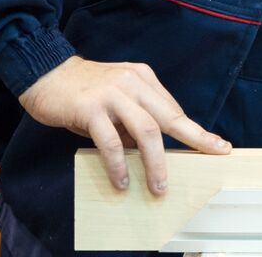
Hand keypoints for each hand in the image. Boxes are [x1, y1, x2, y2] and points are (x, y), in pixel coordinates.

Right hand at [18, 56, 230, 193]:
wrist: (45, 74)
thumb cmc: (84, 91)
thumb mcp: (117, 97)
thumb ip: (135, 117)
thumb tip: (153, 150)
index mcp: (143, 78)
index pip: (174, 109)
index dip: (195, 130)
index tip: (216, 145)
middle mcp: (133, 83)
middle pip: (170, 117)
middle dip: (194, 140)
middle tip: (211, 157)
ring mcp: (113, 94)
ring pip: (146, 130)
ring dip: (155, 162)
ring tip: (159, 187)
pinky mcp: (91, 108)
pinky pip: (110, 141)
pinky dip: (118, 164)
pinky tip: (122, 181)